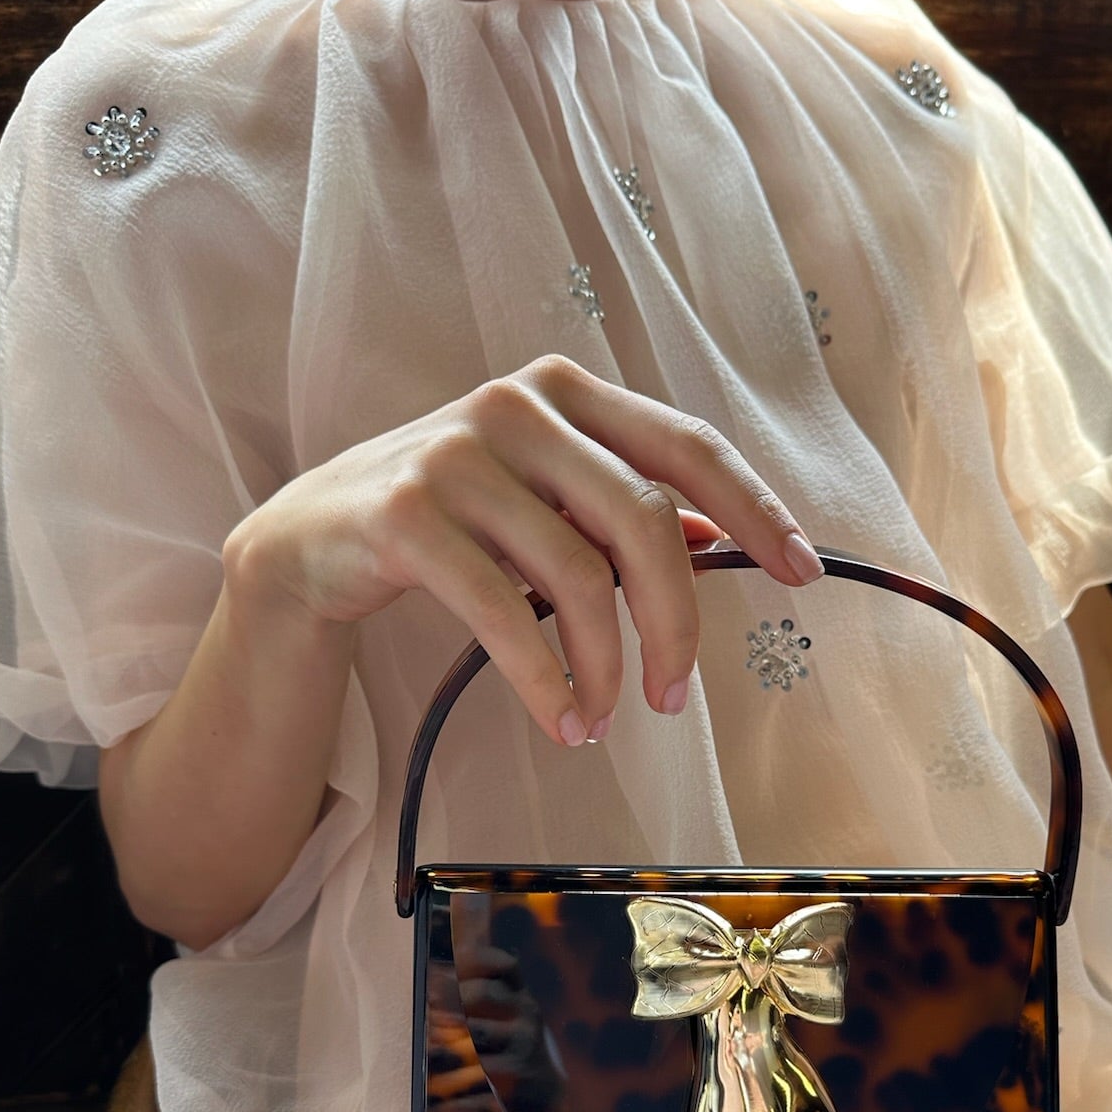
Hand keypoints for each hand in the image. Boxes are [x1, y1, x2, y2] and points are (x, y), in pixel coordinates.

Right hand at [223, 354, 823, 746]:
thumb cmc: (446, 524)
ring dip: (605, 665)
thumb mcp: (539, 502)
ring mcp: (456, 453)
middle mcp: (515, 404)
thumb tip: (715, 540)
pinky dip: (547, 681)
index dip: (754, 510)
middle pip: (642, 519)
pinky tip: (564, 721)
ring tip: (605, 718)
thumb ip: (616, 509)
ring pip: (577, 574)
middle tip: (676, 696)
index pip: (686, 445)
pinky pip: (505, 613)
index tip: (802, 573)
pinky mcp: (407, 514)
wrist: (309, 543)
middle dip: (676, 620)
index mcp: (564, 390)